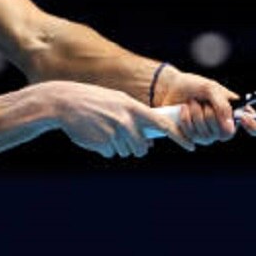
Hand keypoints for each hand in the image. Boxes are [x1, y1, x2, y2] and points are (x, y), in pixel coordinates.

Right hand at [47, 81, 192, 157]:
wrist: (64, 102)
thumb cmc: (94, 102)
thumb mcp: (117, 103)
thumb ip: (135, 119)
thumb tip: (148, 144)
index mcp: (132, 107)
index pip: (162, 123)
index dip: (179, 135)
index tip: (191, 145)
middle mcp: (125, 121)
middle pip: (142, 146)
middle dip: (136, 147)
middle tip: (123, 137)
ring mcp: (113, 134)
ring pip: (126, 152)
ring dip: (118, 146)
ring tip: (104, 130)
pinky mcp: (101, 145)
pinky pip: (111, 153)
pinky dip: (105, 148)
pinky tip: (95, 134)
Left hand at [153, 66, 255, 143]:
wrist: (171, 88)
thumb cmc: (195, 86)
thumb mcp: (211, 89)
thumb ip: (223, 105)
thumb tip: (230, 127)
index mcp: (236, 112)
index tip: (244, 117)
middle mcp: (225, 126)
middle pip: (226, 133)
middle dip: (211, 115)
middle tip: (203, 102)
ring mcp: (210, 134)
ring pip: (208, 136)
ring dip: (197, 115)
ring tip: (192, 103)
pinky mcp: (194, 137)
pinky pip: (193, 136)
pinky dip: (187, 120)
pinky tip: (183, 110)